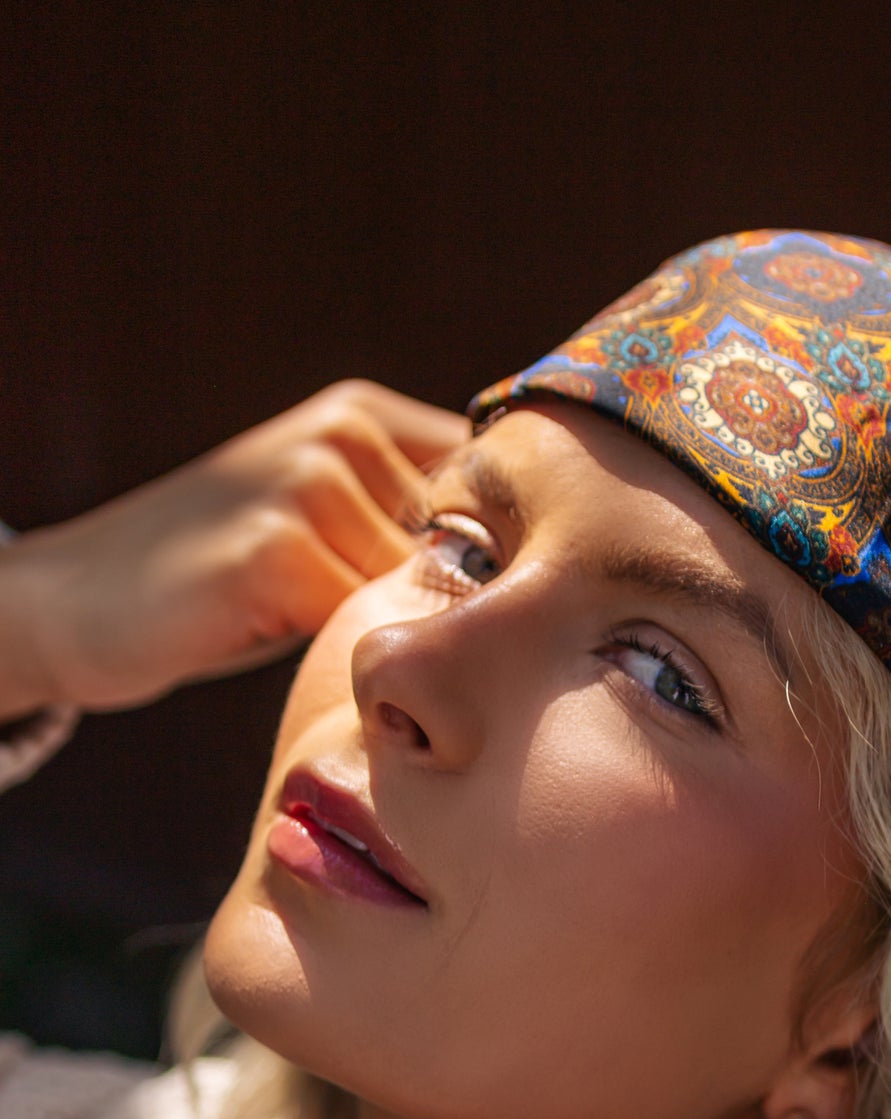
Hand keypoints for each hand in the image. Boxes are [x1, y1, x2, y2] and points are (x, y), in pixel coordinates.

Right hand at [0, 381, 469, 718]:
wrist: (82, 602)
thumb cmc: (224, 583)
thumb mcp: (324, 525)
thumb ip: (406, 527)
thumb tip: (537, 574)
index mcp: (363, 416)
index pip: (491, 482)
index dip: (510, 554)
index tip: (507, 601)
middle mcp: (343, 433)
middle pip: (469, 546)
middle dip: (458, 606)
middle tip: (406, 645)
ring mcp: (309, 484)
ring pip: (420, 590)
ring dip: (400, 638)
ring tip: (341, 647)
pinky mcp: (279, 549)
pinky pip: (366, 624)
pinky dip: (354, 657)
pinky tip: (302, 654)